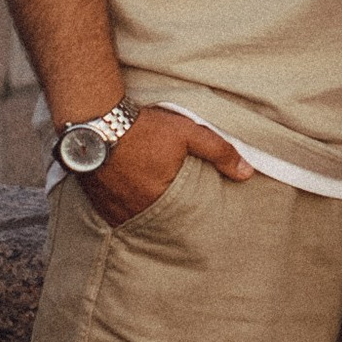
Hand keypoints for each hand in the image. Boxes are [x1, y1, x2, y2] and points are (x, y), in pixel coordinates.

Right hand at [84, 105, 255, 229]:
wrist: (95, 119)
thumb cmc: (143, 127)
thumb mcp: (188, 133)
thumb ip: (219, 152)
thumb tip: (247, 173)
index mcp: (161, 199)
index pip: (183, 218)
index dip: (190, 215)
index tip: (196, 214)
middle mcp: (136, 211)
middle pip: (159, 222)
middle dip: (169, 218)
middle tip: (176, 212)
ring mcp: (113, 210)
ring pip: (137, 221)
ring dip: (146, 214)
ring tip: (152, 203)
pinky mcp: (96, 204)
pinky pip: (116, 215)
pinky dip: (125, 210)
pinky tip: (130, 198)